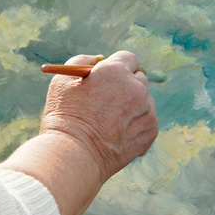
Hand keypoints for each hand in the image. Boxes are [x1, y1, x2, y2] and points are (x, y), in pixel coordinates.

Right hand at [40, 51, 158, 182]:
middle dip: (127, 84)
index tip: (112, 75)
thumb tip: (98, 59)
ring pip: (144, 101)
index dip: (118, 66)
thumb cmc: (64, 117)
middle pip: (139, 78)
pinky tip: (116, 134)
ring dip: (132, 105)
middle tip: (111, 98)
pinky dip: (135, 125)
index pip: (128, 59)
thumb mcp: (63, 80)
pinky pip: (147, 120)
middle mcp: (136, 88)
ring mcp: (147, 110)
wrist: (74, 155)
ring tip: (109, 122)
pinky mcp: (151, 131)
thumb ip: (82, 61)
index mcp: (115, 71)